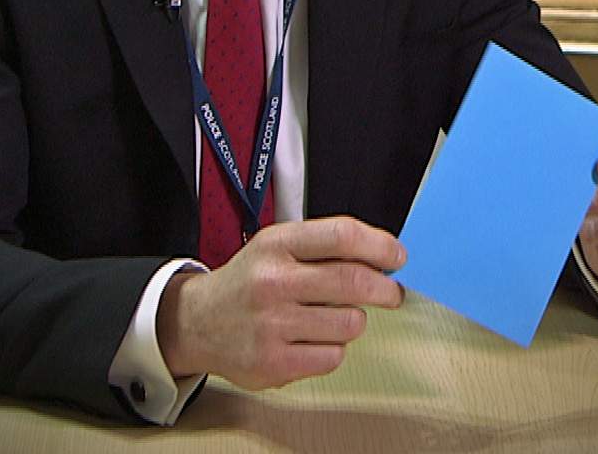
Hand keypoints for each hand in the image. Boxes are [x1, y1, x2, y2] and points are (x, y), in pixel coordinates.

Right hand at [156, 216, 405, 388]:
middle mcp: (273, 281)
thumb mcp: (277, 245)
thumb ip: (323, 247)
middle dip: (385, 288)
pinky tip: (313, 339)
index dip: (379, 245)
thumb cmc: (250, 280)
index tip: (397, 256)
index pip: (341, 235)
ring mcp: (272, 324)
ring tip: (334, 316)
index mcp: (277, 243)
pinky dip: (333, 348)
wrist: (200, 321)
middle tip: (392, 292)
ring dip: (354, 320)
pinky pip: (333, 356)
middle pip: (353, 281)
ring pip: (350, 323)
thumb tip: (383, 257)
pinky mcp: (274, 363)